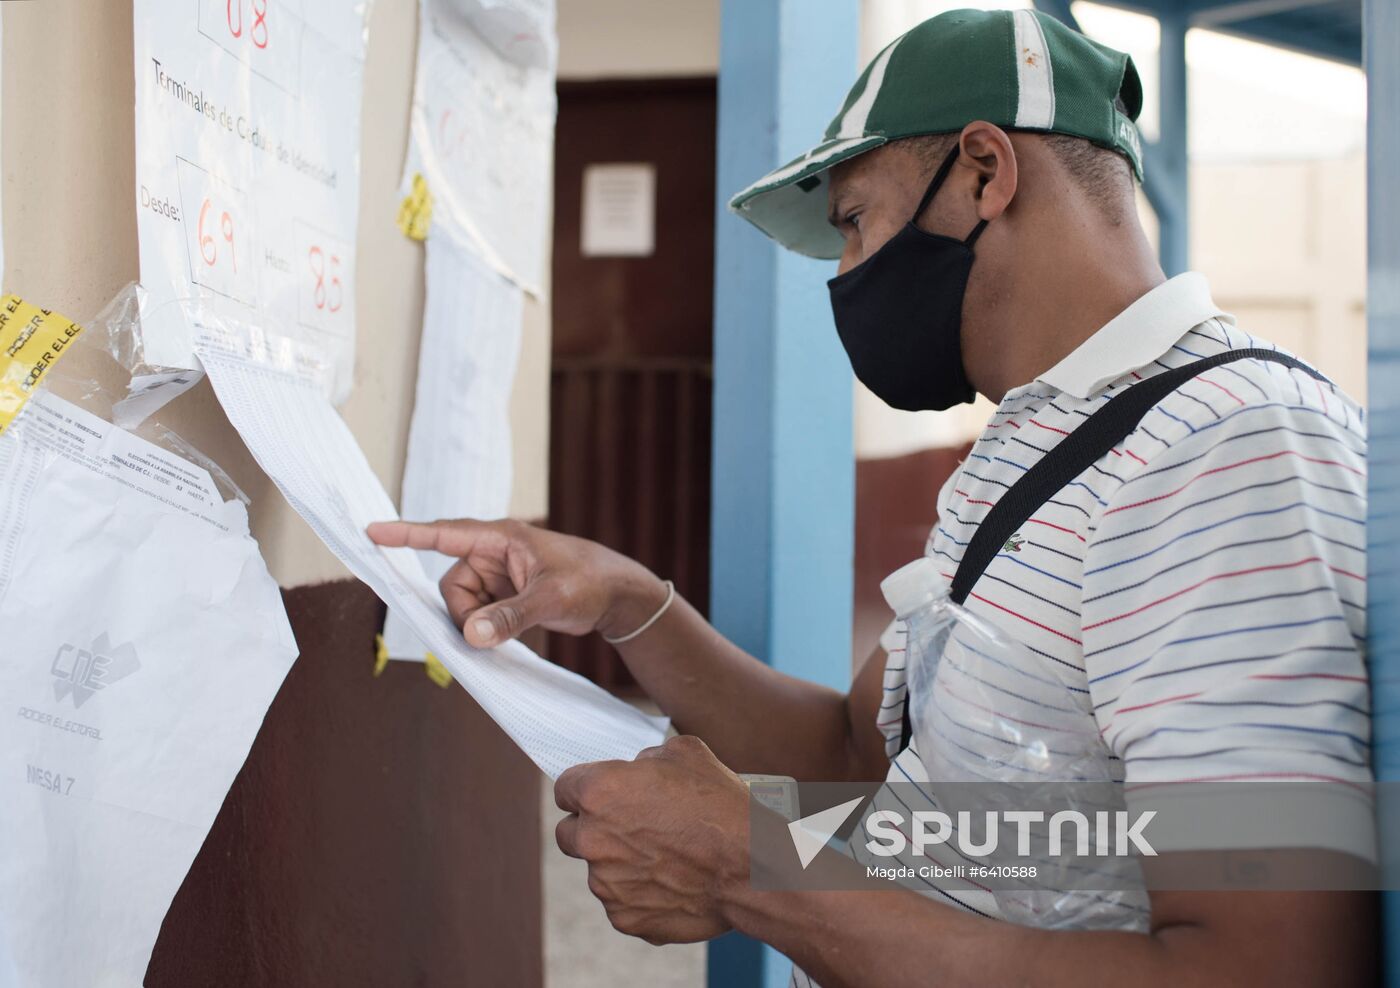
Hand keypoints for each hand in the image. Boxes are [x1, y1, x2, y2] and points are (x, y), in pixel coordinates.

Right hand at [366, 518, 666, 647]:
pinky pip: (477, 614)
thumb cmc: (590, 582)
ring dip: (476, 624)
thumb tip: (470, 636)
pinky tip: (504, 637)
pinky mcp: (504, 596)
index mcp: (501, 538)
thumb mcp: (550, 599)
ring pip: (462, 604)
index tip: (372, 532)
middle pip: (451, 585)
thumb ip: (509, 617)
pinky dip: (484, 629)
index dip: (407, 534)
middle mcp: (493, 554)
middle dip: (463, 612)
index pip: (444, 534)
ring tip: (509, 631)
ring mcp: (498, 576)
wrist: (618, 596)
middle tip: (488, 632)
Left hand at [554, 736, 750, 944]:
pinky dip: (643, 894)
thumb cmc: (721, 805)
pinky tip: (675, 882)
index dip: (585, 789)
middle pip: (569, 834)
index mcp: (599, 792)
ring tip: (668, 857)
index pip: (564, 788)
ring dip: (622, 863)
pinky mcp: (625, 918)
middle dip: (593, 829)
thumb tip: (636, 771)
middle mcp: (592, 839)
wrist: (752, 867)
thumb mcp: (685, 753)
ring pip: (600, 871)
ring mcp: (606, 884)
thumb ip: (645, 760)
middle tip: (631, 827)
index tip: (601, 796)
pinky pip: (624, 902)